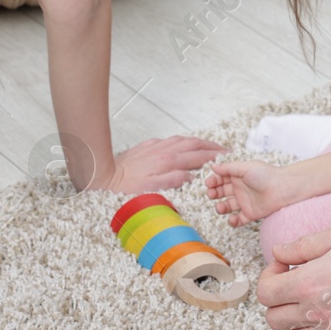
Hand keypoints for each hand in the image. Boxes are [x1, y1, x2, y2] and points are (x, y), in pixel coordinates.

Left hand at [101, 135, 224, 192]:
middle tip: (223, 149)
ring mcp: (156, 146)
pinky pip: (170, 139)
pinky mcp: (148, 146)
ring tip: (208, 145)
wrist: (105, 175)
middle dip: (210, 146)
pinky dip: (182, 141)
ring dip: (198, 142)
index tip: (225, 157)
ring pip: (183, 139)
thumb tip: (191, 176)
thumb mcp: (152, 189)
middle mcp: (164, 150)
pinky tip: (183, 144)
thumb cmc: (126, 187)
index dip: (213, 157)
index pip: (197, 157)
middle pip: (193, 144)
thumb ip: (174, 180)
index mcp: (168, 161)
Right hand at [205, 160, 300, 224]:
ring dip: (221, 208)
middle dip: (214, 194)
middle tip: (212, 195)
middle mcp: (240, 188)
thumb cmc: (266, 175)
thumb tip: (212, 166)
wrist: (283, 189)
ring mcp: (245, 201)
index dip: (213, 181)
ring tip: (221, 207)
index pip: (220, 178)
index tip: (209, 184)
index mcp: (238, 176)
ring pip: (227, 206)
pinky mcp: (251, 213)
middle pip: (221, 192)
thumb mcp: (245, 167)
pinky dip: (233, 221)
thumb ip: (228, 168)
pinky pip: (239, 220)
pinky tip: (232, 218)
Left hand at [256, 223, 330, 329]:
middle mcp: (320, 316)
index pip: (266, 293)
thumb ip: (304, 246)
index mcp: (311, 285)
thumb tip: (280, 252)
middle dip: (279, 299)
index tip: (283, 267)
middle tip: (296, 281)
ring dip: (298, 320)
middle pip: (274, 320)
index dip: (269, 276)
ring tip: (317, 298)